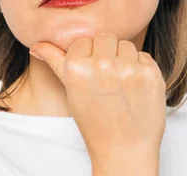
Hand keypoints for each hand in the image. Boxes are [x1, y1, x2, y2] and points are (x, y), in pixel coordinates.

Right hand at [29, 32, 166, 167]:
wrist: (124, 149)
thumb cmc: (94, 121)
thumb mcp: (70, 91)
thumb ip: (56, 62)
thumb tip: (36, 47)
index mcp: (76, 67)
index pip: (83, 40)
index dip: (88, 57)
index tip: (91, 75)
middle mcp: (101, 64)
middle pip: (106, 38)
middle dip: (107, 53)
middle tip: (107, 79)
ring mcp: (128, 68)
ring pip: (126, 44)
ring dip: (125, 60)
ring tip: (121, 84)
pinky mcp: (150, 73)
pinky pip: (144, 56)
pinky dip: (141, 69)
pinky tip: (135, 88)